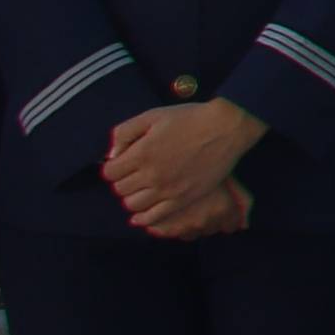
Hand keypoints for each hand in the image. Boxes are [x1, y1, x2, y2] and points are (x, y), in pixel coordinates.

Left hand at [103, 98, 270, 235]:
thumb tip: (112, 155)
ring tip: (140, 189)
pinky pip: (154, 217)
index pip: (109, 172)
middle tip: (132, 174)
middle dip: (122, 181)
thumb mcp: (151, 116)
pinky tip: (141, 215)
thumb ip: (124, 132)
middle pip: (120, 189)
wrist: (225, 128)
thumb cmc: (188, 118)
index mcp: (141, 153)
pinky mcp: (182, 199)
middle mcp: (151, 175)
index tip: (121, 162)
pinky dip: (143, 218)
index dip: (112, 167)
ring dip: (132, 197)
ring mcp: (167, 189)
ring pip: (133, 205)